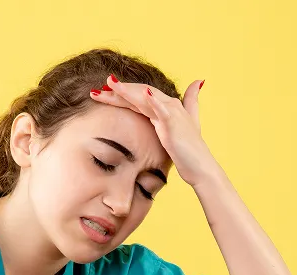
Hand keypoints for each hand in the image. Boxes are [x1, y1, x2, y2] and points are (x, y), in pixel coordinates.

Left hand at [90, 75, 222, 187]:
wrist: (200, 168)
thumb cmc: (189, 152)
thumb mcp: (184, 127)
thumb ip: (188, 106)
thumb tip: (197, 83)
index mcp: (165, 108)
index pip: (139, 97)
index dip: (121, 94)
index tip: (102, 95)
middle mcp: (169, 106)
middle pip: (138, 94)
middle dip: (117, 91)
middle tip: (96, 91)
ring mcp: (172, 113)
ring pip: (145, 98)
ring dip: (128, 91)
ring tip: (110, 85)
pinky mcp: (174, 124)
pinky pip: (162, 110)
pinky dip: (153, 101)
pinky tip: (143, 93)